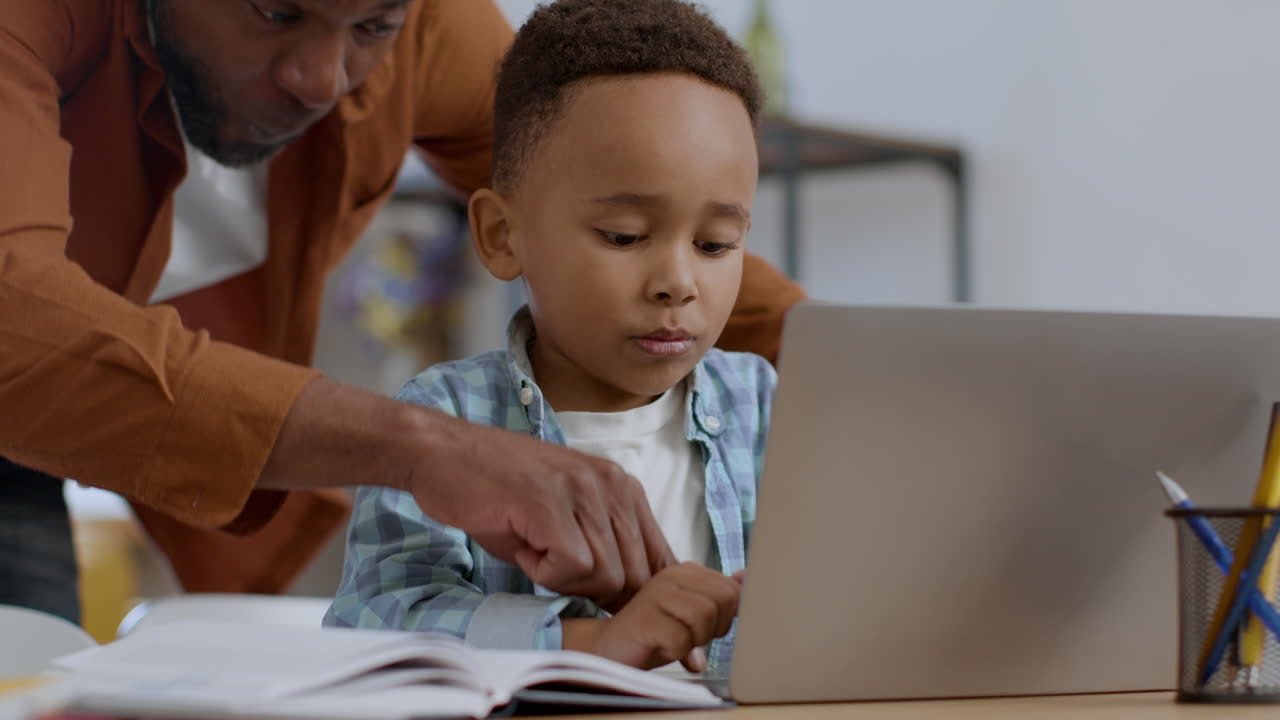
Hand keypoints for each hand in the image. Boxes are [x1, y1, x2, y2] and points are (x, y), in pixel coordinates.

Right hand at [410, 416, 676, 608]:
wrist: (440, 453)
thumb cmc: (498, 493)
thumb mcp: (564, 519)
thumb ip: (603, 551)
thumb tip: (631, 605)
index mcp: (623, 488)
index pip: (662, 559)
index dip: (652, 601)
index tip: (645, 630)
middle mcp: (612, 484)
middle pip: (636, 576)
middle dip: (597, 594)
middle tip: (553, 571)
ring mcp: (582, 490)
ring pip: (606, 575)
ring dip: (564, 580)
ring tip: (533, 550)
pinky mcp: (550, 502)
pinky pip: (572, 567)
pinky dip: (544, 572)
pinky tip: (523, 547)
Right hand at [563, 563, 741, 670]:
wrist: (611, 648)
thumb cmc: (655, 632)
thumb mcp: (693, 613)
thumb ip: (718, 596)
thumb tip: (748, 578)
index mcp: (687, 571)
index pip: (732, 591)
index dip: (724, 617)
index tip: (700, 626)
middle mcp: (672, 576)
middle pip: (723, 602)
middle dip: (712, 628)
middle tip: (687, 635)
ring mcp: (657, 594)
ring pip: (704, 620)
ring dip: (693, 641)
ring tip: (672, 639)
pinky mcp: (645, 618)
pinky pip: (682, 640)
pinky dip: (676, 652)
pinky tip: (660, 646)